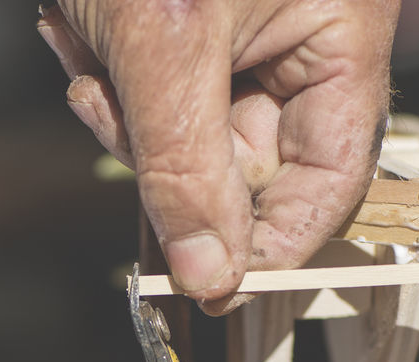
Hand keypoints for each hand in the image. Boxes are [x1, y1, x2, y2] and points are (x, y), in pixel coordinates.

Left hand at [38, 0, 398, 312]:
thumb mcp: (165, 40)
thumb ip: (187, 168)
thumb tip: (210, 276)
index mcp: (341, 34)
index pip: (328, 178)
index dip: (272, 240)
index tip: (210, 279)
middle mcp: (298, 41)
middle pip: (243, 163)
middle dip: (166, 150)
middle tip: (111, 102)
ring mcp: (237, 36)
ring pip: (181, 134)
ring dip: (121, 106)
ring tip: (88, 39)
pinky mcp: (179, 31)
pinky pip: (144, 95)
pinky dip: (102, 73)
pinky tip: (77, 25)